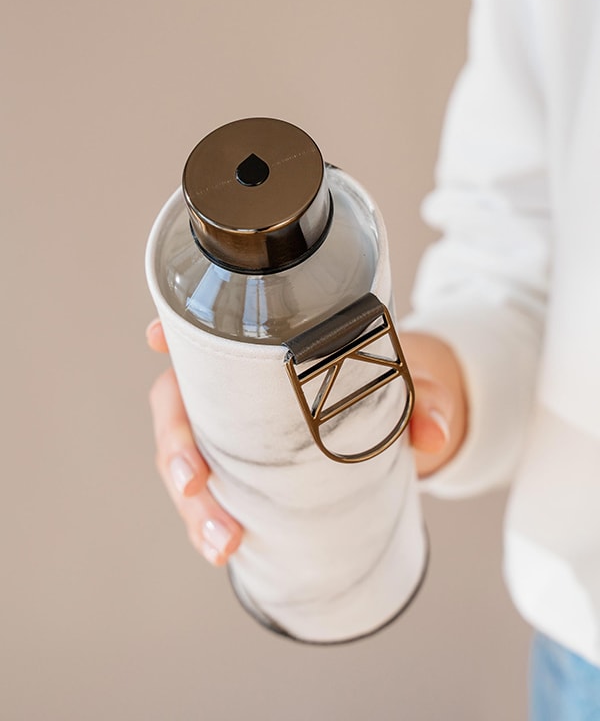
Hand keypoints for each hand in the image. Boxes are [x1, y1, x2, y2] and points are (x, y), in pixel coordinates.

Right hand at [147, 322, 467, 565]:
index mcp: (267, 350)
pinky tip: (224, 549)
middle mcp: (238, 389)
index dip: (174, 331)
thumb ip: (425, 399)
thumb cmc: (392, 384)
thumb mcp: (414, 385)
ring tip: (223, 543)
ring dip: (192, 505)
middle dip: (176, 446)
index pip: (209, 332)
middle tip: (194, 483)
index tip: (157, 337)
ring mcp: (235, 433)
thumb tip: (433, 436)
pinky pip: (212, 495)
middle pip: (180, 406)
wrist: (402, 419)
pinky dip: (208, 524)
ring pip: (187, 460)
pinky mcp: (245, 472)